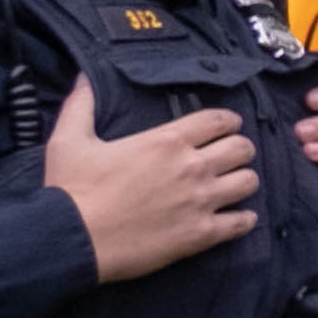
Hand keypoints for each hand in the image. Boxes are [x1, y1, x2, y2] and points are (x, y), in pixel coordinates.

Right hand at [42, 78, 258, 281]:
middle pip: (242, 148)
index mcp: (167, 141)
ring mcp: (200, 201)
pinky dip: (243, 219)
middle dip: (239, 149)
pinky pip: (241, 223)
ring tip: (231, 185)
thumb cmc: (70, 190)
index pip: (219, 120)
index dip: (228, 121)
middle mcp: (192, 167)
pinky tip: (237, 218)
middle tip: (229, 157)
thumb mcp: (68, 140)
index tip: (227, 127)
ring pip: (248, 182)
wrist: (71, 240)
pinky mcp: (201, 234)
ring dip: (243, 181)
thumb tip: (83, 77)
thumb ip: (81, 105)